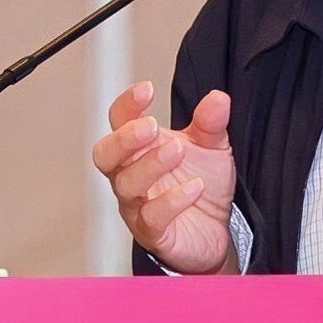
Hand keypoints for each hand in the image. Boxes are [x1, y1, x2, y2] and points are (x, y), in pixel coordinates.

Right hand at [92, 80, 237, 273]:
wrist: (215, 232)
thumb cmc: (200, 187)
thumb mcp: (212, 148)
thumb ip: (211, 123)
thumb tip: (217, 98)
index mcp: (140, 149)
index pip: (120, 120)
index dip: (127, 104)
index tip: (146, 90)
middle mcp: (131, 175)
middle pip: (105, 155)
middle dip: (123, 139)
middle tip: (151, 127)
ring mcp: (138, 205)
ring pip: (126, 185)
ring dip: (150, 165)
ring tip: (178, 152)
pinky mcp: (153, 233)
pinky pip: (151, 218)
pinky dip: (172, 201)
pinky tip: (193, 188)